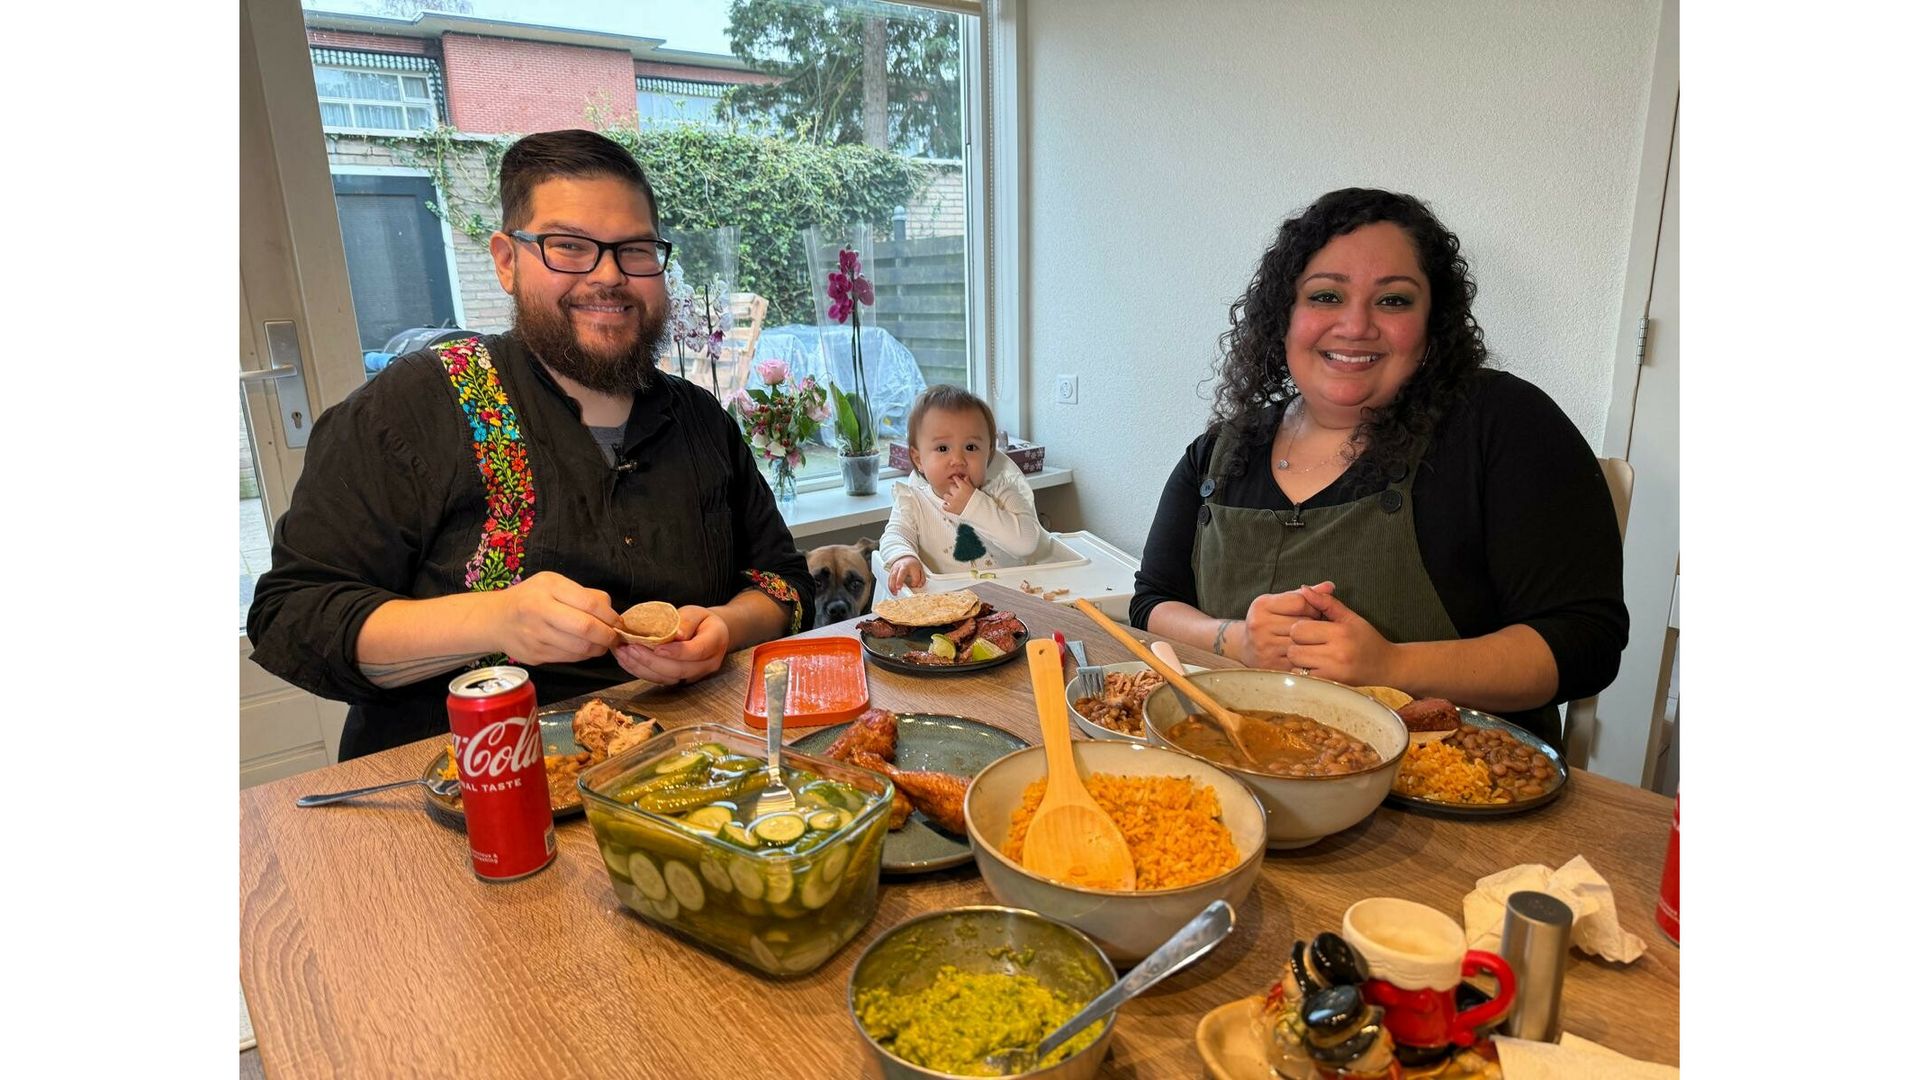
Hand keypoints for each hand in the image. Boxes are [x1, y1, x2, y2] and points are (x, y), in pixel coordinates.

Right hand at [488, 571, 619, 663]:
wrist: (496, 619)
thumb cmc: (531, 597)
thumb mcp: (554, 584)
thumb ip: (583, 594)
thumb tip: (610, 612)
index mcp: (548, 588)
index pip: (590, 604)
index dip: (610, 616)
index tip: (617, 621)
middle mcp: (539, 611)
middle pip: (586, 629)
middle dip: (607, 635)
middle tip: (614, 636)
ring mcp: (536, 636)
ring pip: (580, 648)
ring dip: (598, 648)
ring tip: (601, 643)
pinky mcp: (536, 655)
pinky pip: (569, 658)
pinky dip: (583, 655)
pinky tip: (584, 648)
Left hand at [611, 605, 729, 684]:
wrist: (709, 634)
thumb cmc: (701, 621)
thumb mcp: (696, 612)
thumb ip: (687, 621)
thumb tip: (677, 634)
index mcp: (715, 643)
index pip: (696, 651)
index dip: (676, 652)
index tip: (656, 647)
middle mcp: (707, 664)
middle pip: (679, 670)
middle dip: (652, 661)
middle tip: (630, 648)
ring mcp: (694, 675)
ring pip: (668, 678)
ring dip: (642, 668)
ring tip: (623, 654)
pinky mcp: (680, 680)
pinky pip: (661, 680)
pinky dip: (641, 672)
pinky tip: (627, 661)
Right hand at [888, 557, 926, 592]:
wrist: (906, 557)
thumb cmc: (913, 565)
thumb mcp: (921, 570)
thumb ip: (922, 579)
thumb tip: (919, 585)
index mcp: (913, 566)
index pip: (915, 576)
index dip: (915, 582)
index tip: (914, 585)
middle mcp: (903, 566)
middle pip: (901, 573)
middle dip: (899, 580)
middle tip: (899, 588)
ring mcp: (896, 568)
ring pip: (893, 576)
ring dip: (893, 585)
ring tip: (895, 592)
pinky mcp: (891, 570)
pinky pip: (889, 578)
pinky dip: (890, 585)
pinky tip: (892, 590)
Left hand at [941, 476, 975, 514]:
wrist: (979, 511)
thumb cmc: (978, 501)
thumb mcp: (974, 489)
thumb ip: (968, 483)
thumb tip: (965, 478)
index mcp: (963, 487)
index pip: (956, 479)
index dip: (956, 479)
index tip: (956, 479)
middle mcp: (957, 493)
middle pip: (951, 487)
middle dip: (953, 489)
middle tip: (956, 491)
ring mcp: (953, 501)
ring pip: (945, 496)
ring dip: (948, 497)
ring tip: (951, 498)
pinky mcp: (951, 509)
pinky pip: (944, 506)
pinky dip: (945, 505)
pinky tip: (947, 505)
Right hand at [1240, 582, 1334, 668]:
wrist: (1246, 647)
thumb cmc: (1268, 621)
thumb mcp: (1279, 603)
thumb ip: (1303, 595)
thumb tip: (1330, 586)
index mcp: (1262, 606)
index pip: (1300, 602)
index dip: (1312, 606)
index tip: (1313, 611)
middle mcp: (1260, 625)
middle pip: (1303, 623)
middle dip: (1314, 624)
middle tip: (1315, 627)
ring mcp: (1265, 647)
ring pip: (1303, 642)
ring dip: (1312, 641)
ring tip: (1311, 639)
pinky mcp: (1272, 665)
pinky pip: (1300, 659)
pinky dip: (1307, 656)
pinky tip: (1306, 652)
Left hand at [1285, 586, 1400, 686]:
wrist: (1386, 667)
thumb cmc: (1367, 640)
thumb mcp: (1350, 617)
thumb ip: (1326, 602)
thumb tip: (1303, 589)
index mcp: (1340, 633)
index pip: (1299, 629)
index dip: (1299, 628)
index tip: (1308, 630)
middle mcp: (1336, 654)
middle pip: (1294, 649)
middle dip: (1296, 645)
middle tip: (1308, 645)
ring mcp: (1333, 673)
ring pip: (1296, 666)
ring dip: (1299, 662)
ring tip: (1310, 657)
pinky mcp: (1332, 686)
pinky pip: (1304, 680)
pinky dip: (1304, 674)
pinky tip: (1314, 668)